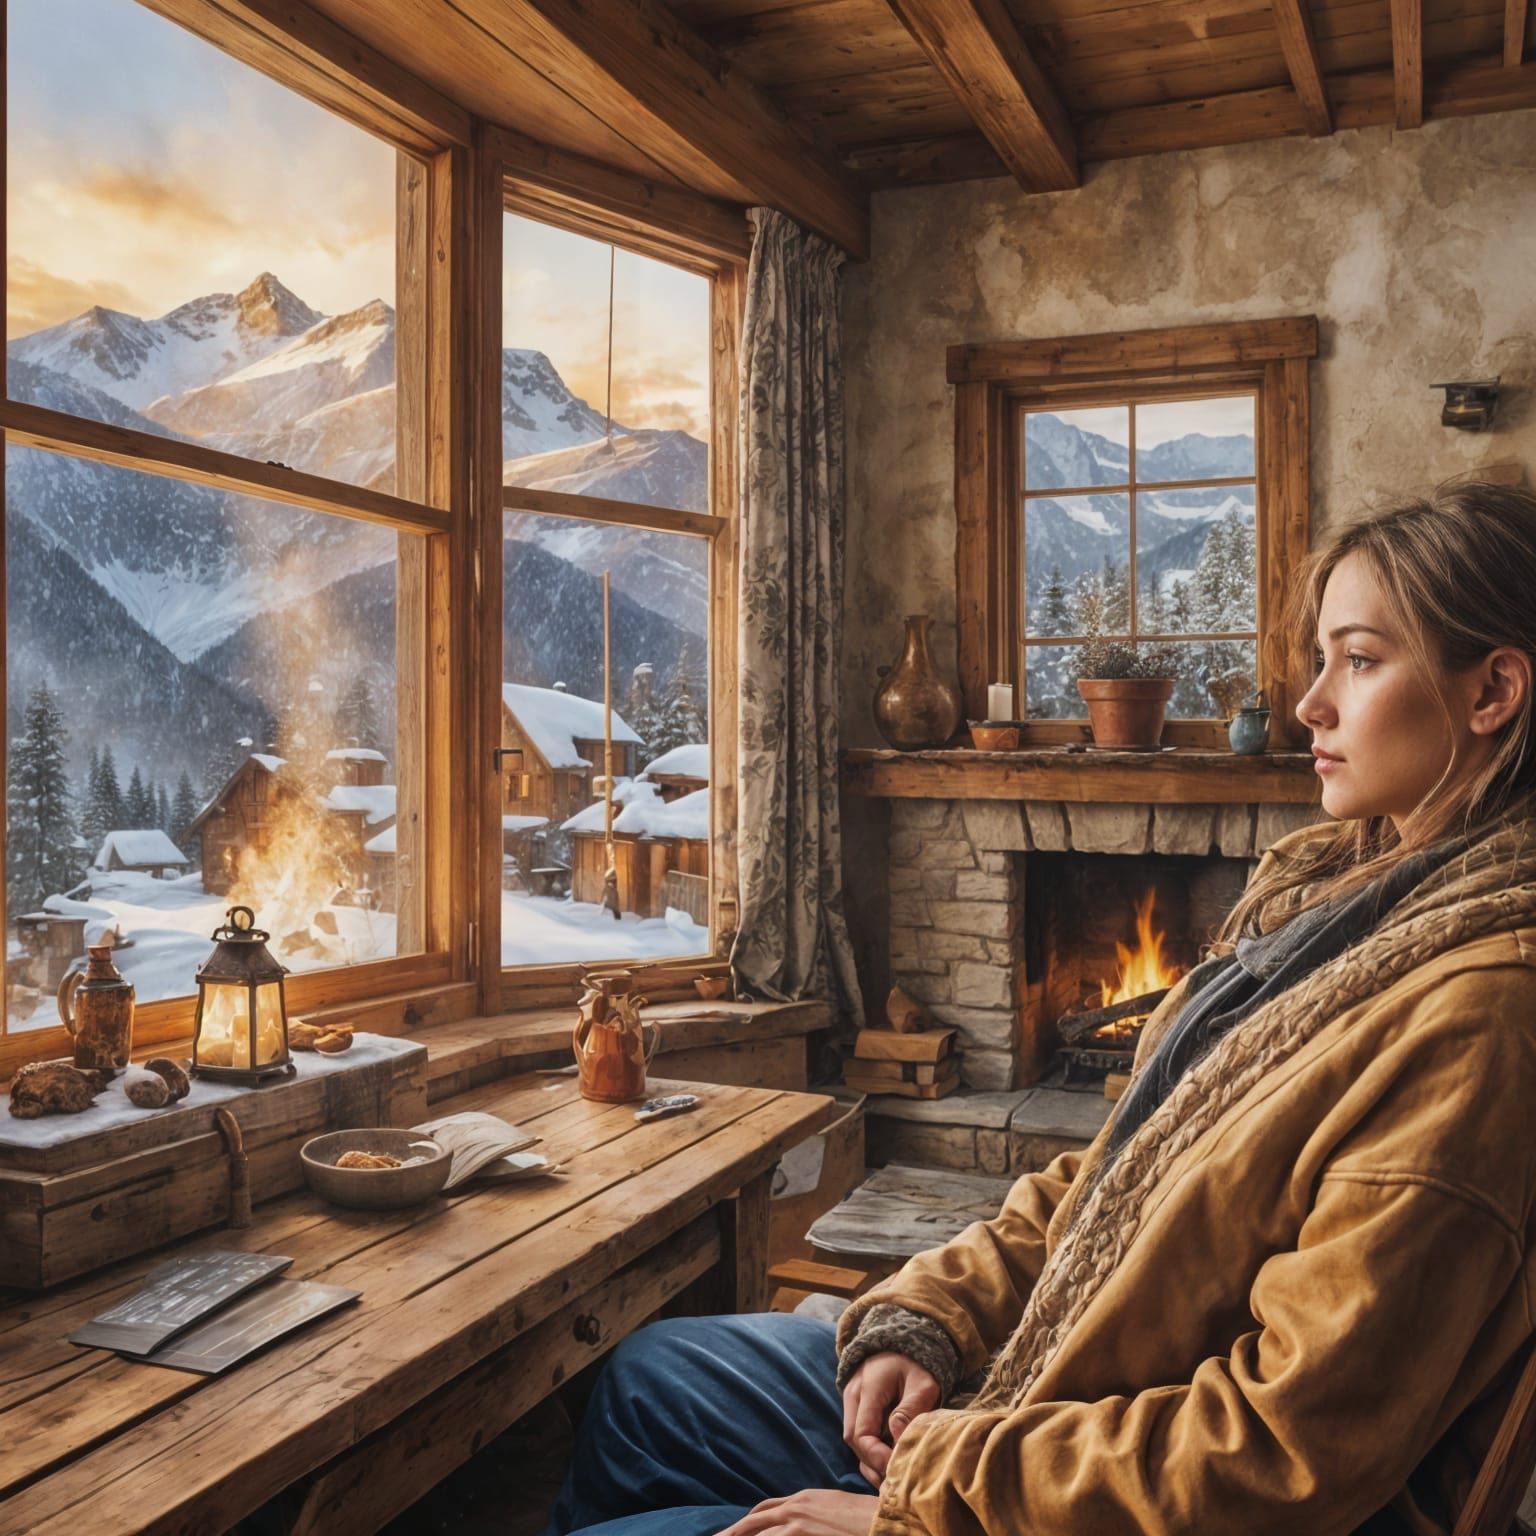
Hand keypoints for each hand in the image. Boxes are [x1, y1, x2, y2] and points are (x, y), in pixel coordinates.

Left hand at [716, 1490, 880, 1534]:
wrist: (884, 1519)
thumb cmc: (868, 1519)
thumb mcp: (837, 1512)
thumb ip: (818, 1518)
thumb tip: (813, 1526)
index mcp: (804, 1500)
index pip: (765, 1509)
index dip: (747, 1523)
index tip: (732, 1532)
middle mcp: (795, 1508)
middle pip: (753, 1521)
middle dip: (732, 1534)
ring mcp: (796, 1522)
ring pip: (756, 1533)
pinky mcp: (800, 1533)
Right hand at [841, 1351, 940, 1487]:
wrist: (904, 1342)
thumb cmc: (916, 1363)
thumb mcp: (922, 1383)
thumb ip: (910, 1410)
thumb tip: (897, 1438)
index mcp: (868, 1388)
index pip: (861, 1434)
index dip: (877, 1457)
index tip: (897, 1469)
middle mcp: (853, 1395)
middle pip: (853, 1440)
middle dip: (873, 1463)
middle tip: (896, 1478)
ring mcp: (852, 1399)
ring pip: (853, 1440)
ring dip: (870, 1459)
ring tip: (892, 1476)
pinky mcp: (857, 1405)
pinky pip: (858, 1433)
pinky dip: (870, 1450)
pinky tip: (888, 1461)